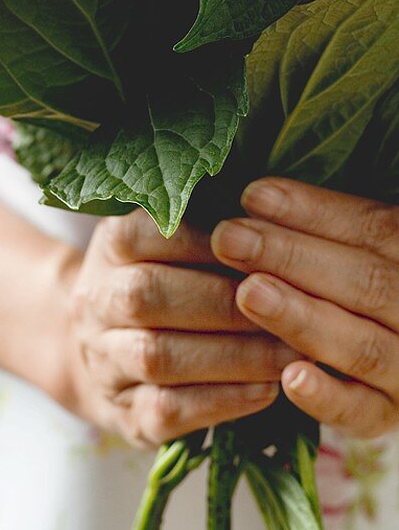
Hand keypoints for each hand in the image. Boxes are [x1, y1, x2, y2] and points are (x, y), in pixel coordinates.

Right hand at [57, 211, 295, 446]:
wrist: (103, 353)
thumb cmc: (164, 281)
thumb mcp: (168, 241)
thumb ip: (205, 224)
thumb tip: (267, 215)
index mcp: (109, 246)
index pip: (142, 234)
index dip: (200, 240)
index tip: (260, 245)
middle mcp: (95, 301)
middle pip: (147, 294)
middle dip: (223, 301)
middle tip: (288, 305)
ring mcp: (103, 361)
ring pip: (157, 355)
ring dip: (231, 355)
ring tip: (289, 353)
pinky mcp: (124, 414)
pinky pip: (165, 410)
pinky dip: (219, 401)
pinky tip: (265, 391)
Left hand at [211, 179, 398, 439]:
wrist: (378, 352)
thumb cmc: (345, 286)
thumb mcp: (347, 247)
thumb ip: (317, 227)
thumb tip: (253, 197)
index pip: (373, 228)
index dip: (312, 211)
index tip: (252, 196)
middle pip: (366, 282)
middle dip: (291, 257)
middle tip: (229, 238)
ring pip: (363, 346)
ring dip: (302, 318)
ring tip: (247, 293)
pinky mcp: (386, 417)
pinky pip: (362, 413)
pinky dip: (328, 397)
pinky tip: (289, 379)